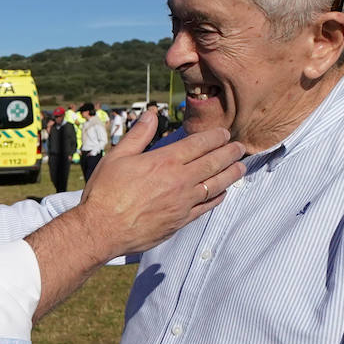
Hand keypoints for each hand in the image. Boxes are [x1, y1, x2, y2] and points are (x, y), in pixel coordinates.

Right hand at [74, 115, 244, 261]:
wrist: (102, 229)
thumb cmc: (105, 192)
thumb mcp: (117, 157)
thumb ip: (139, 135)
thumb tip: (151, 114)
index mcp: (164, 161)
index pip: (199, 144)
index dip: (215, 137)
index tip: (224, 134)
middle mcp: (179, 181)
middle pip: (213, 163)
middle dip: (230, 153)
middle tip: (240, 147)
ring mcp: (183, 202)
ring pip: (215, 185)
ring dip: (231, 174)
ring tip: (241, 167)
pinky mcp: (181, 221)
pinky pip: (206, 207)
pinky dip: (218, 198)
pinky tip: (223, 193)